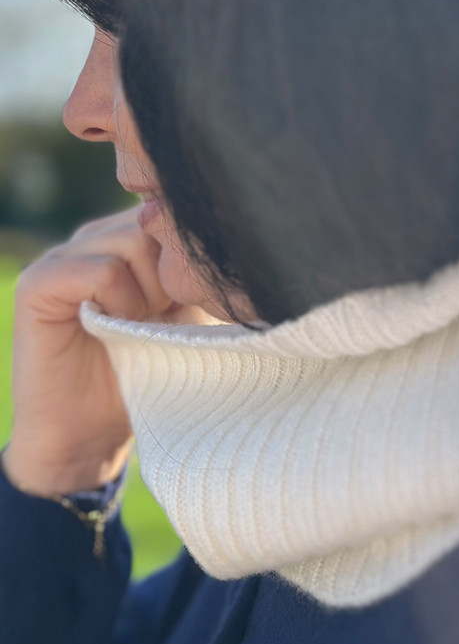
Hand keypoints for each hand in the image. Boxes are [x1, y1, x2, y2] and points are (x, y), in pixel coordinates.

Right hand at [1, 206, 178, 496]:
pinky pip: (101, 270)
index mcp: (130, 237)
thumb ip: (200, 268)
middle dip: (174, 276)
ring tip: (138, 327)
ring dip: (150, 293)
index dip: (192, 255)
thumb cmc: (151, 371)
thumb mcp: (190, 311)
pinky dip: (121, 303)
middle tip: (161, 318)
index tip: (188, 300)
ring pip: (133, 242)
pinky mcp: (39, 283)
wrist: (93, 433)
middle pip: (157, 223)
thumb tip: (233, 232)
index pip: (175, 210)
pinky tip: (115, 329)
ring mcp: (63, 255)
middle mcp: (95, 236)